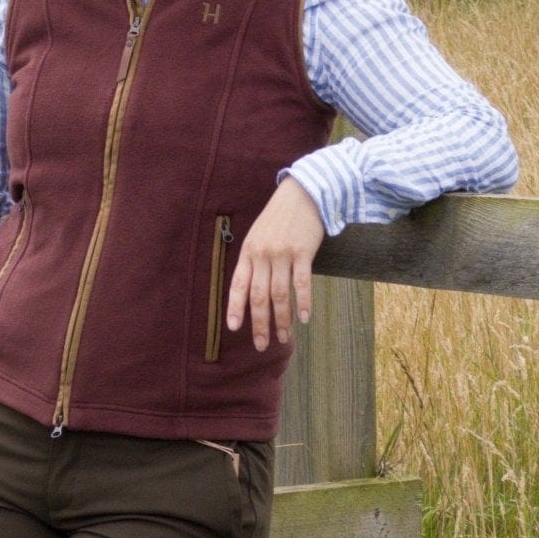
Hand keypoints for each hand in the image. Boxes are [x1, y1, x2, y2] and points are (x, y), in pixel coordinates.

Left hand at [226, 178, 325, 352]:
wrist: (303, 193)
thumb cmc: (280, 217)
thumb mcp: (258, 235)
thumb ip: (254, 260)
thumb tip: (253, 292)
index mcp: (248, 252)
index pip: (238, 285)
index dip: (235, 308)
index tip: (233, 328)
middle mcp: (262, 254)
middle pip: (259, 296)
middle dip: (260, 323)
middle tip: (262, 344)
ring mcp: (283, 253)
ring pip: (280, 294)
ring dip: (282, 319)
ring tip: (284, 337)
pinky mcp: (303, 251)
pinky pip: (302, 283)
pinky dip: (303, 303)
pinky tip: (305, 319)